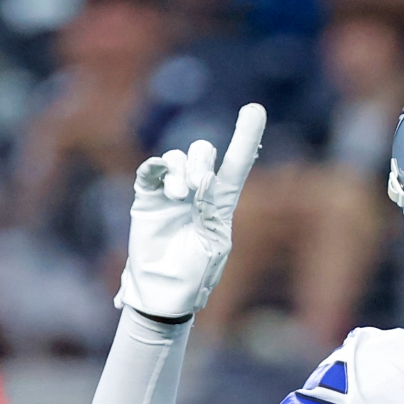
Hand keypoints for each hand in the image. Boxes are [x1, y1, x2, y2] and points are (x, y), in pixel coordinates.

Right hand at [115, 103, 264, 319]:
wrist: (163, 294)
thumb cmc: (194, 277)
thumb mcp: (212, 245)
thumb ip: (210, 211)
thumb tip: (202, 182)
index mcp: (220, 205)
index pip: (236, 165)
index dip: (245, 137)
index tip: (255, 109)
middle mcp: (196, 193)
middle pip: (202, 152)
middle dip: (200, 161)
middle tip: (197, 188)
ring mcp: (170, 193)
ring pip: (177, 157)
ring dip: (181, 170)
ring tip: (180, 196)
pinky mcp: (147, 198)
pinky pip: (151, 169)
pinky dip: (157, 168)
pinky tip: (164, 183)